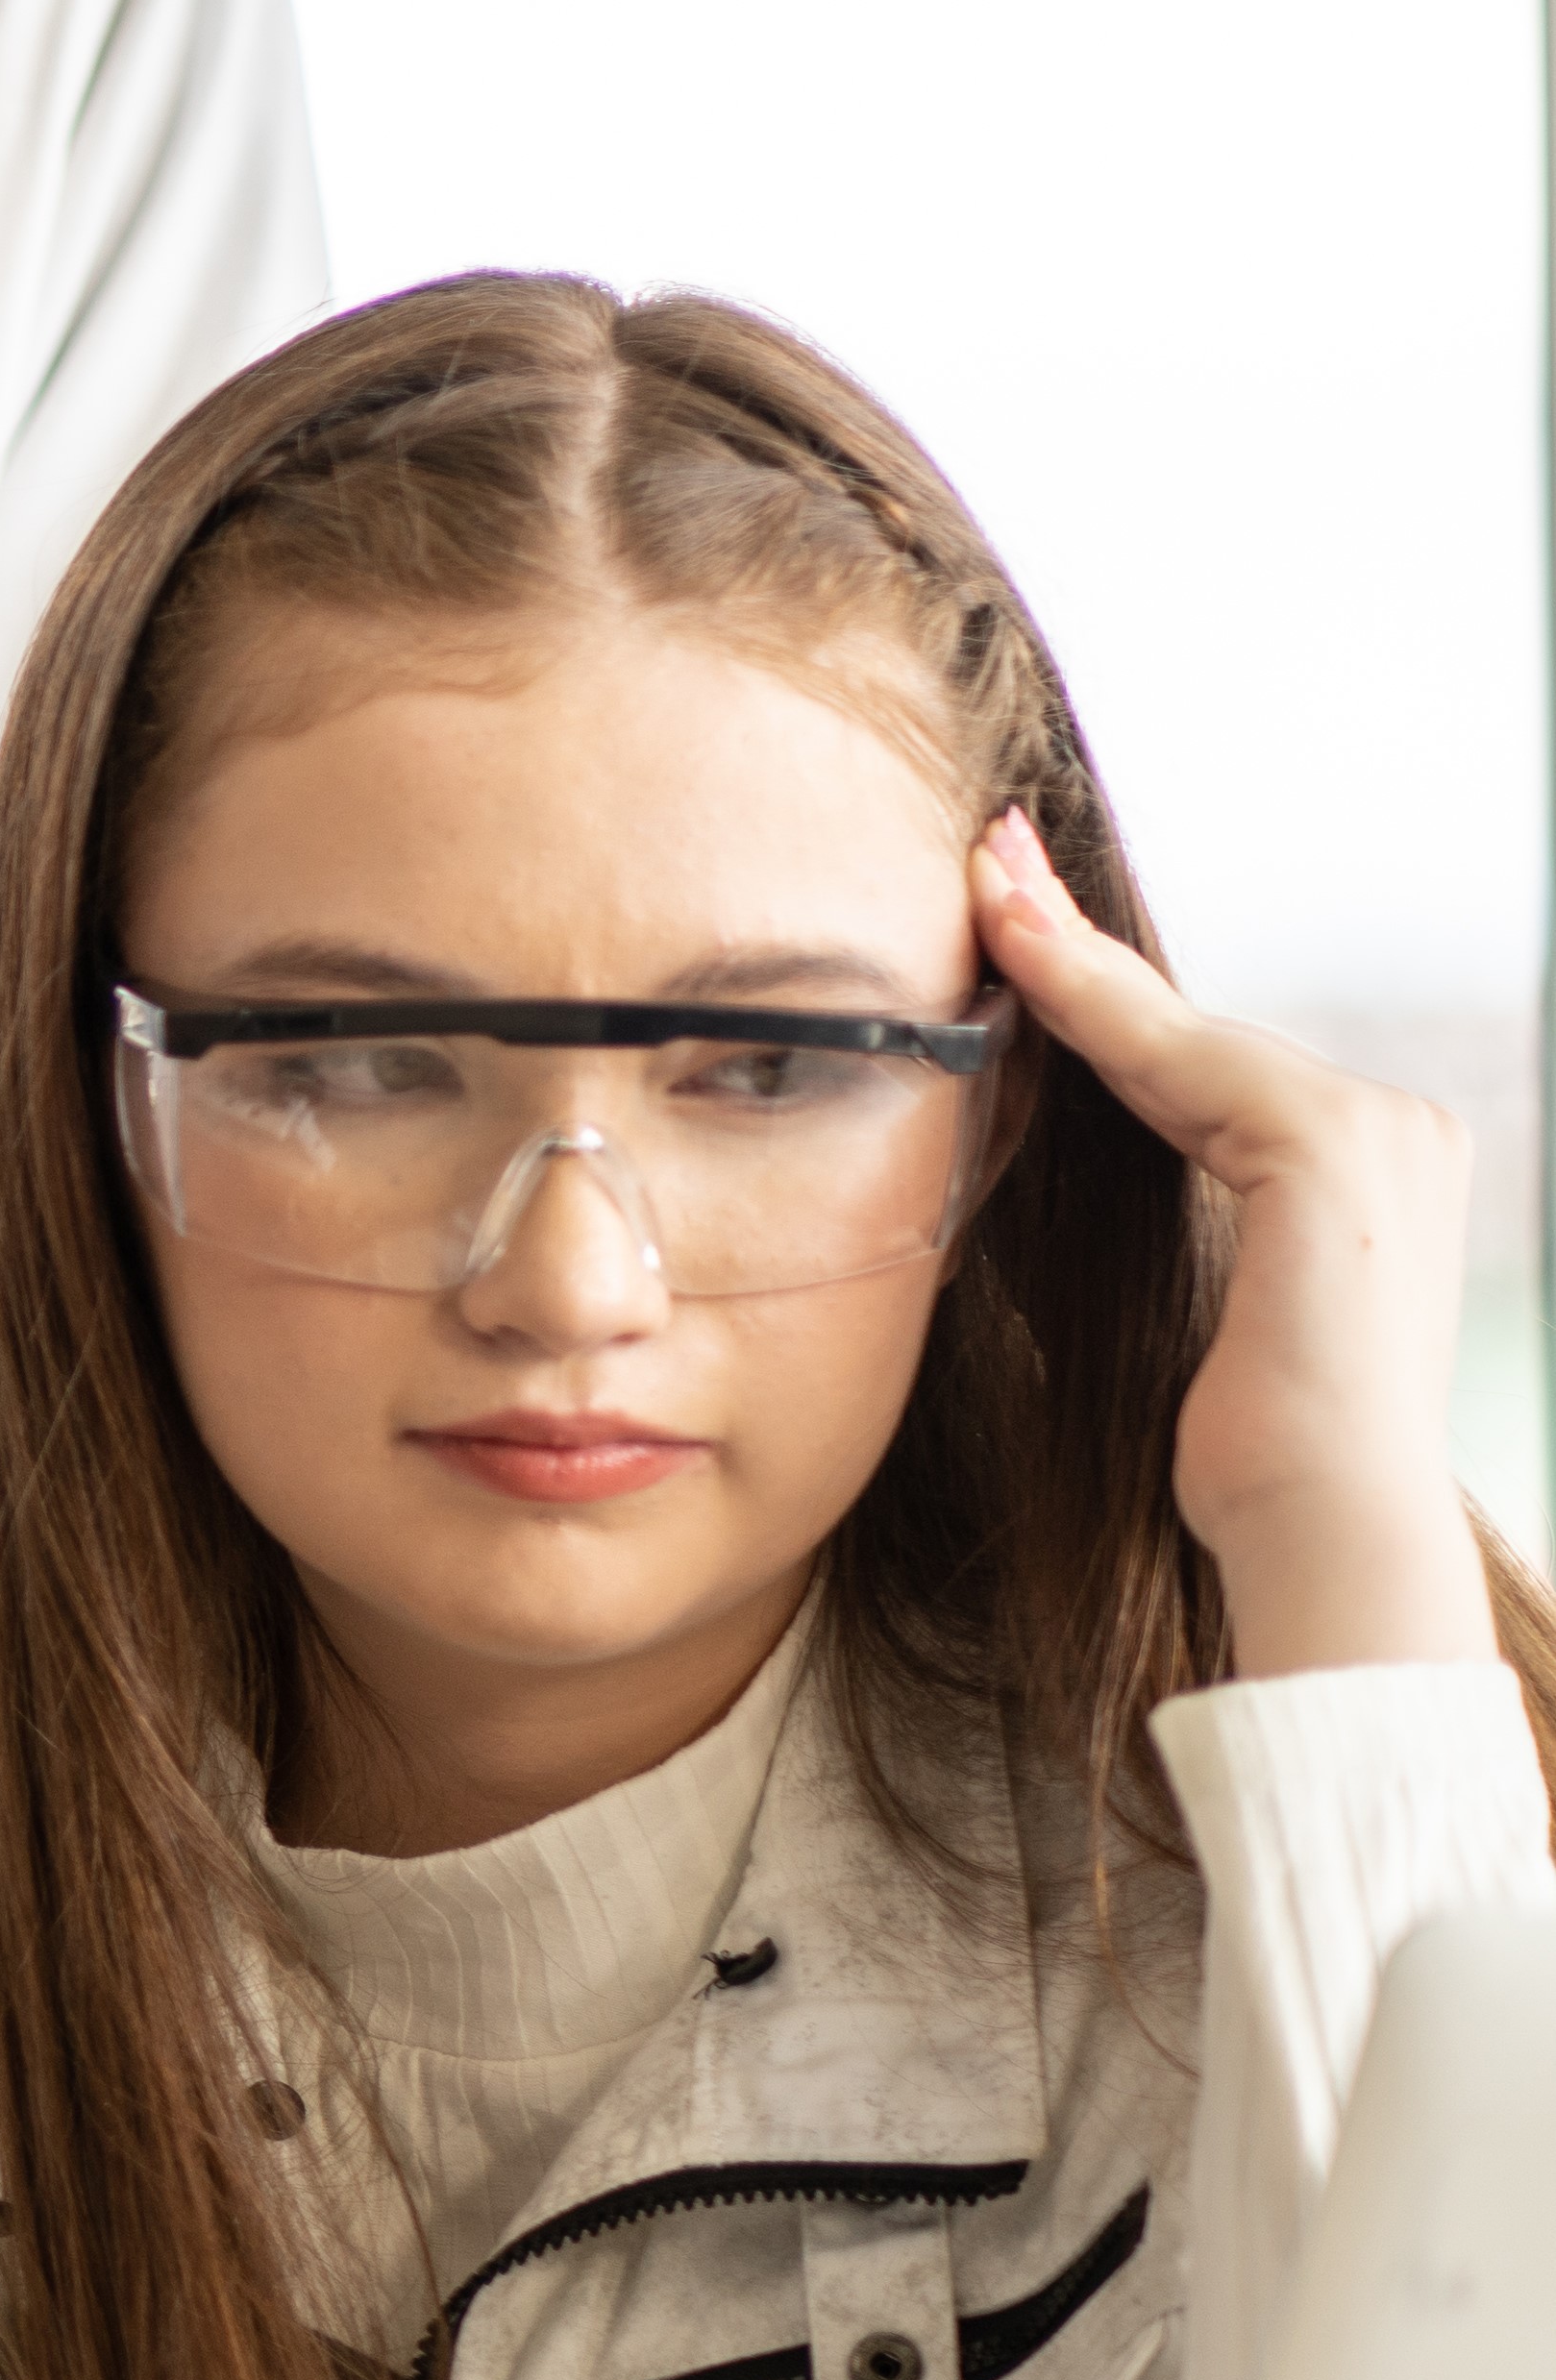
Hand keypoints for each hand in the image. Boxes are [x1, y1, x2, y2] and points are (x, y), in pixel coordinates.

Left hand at [971, 811, 1488, 1674]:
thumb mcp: (1206, 1293)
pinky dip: (1086, 1002)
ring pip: (1179, 1028)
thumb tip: (1084, 1143)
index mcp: (1374, 1159)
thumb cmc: (1253, 1443)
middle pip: (1194, 1024)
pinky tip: (1014, 946)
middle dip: (1080, 942)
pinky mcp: (1331, 1145)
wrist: (1320, 1523)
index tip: (1018, 907)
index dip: (1105, 987)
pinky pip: (1175, 1055)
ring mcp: (1379, 1127)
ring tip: (982, 876)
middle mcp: (1397, 1126)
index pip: (1205, 1055)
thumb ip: (1178, 1202)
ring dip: (1068, 953)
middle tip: (989, 856)